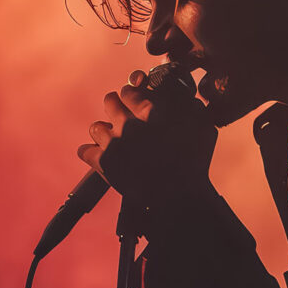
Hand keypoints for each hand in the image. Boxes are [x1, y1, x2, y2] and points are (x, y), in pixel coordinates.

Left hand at [78, 70, 217, 206]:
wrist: (178, 196)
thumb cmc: (195, 162)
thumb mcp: (203, 126)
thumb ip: (193, 106)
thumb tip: (188, 98)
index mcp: (150, 111)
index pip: (129, 91)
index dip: (131, 95)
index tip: (134, 101)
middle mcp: (129, 123)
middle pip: (109, 101)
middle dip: (115, 106)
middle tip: (121, 115)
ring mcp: (114, 143)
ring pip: (96, 127)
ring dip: (104, 131)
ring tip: (113, 139)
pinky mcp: (103, 163)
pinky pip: (84, 151)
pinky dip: (91, 153)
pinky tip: (100, 155)